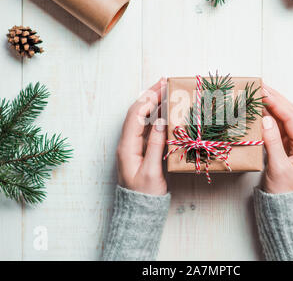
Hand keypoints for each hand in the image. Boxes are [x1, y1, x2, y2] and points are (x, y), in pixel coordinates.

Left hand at [116, 78, 167, 195]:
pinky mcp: (139, 150)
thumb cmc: (144, 194)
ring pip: (141, 119)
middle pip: (137, 113)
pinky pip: (146, 128)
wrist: (138, 210)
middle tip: (164, 82)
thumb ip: (156, 146)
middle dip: (149, 96)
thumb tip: (162, 122)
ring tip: (165, 91)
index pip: (136, 115)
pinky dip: (155, 116)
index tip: (161, 86)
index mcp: (127, 147)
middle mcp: (127, 143)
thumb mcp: (152, 172)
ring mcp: (132, 146)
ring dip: (152, 104)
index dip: (148, 99)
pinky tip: (164, 111)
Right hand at [261, 85, 292, 193]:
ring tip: (259, 93)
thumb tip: (266, 120)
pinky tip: (260, 109)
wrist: (284, 206)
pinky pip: (278, 127)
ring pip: (284, 118)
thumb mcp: (278, 168)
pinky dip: (269, 117)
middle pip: (290, 114)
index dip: (277, 103)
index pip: (292, 118)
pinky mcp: (287, 145)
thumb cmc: (284, 191)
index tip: (264, 92)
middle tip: (260, 86)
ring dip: (272, 105)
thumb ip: (273, 143)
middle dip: (276, 99)